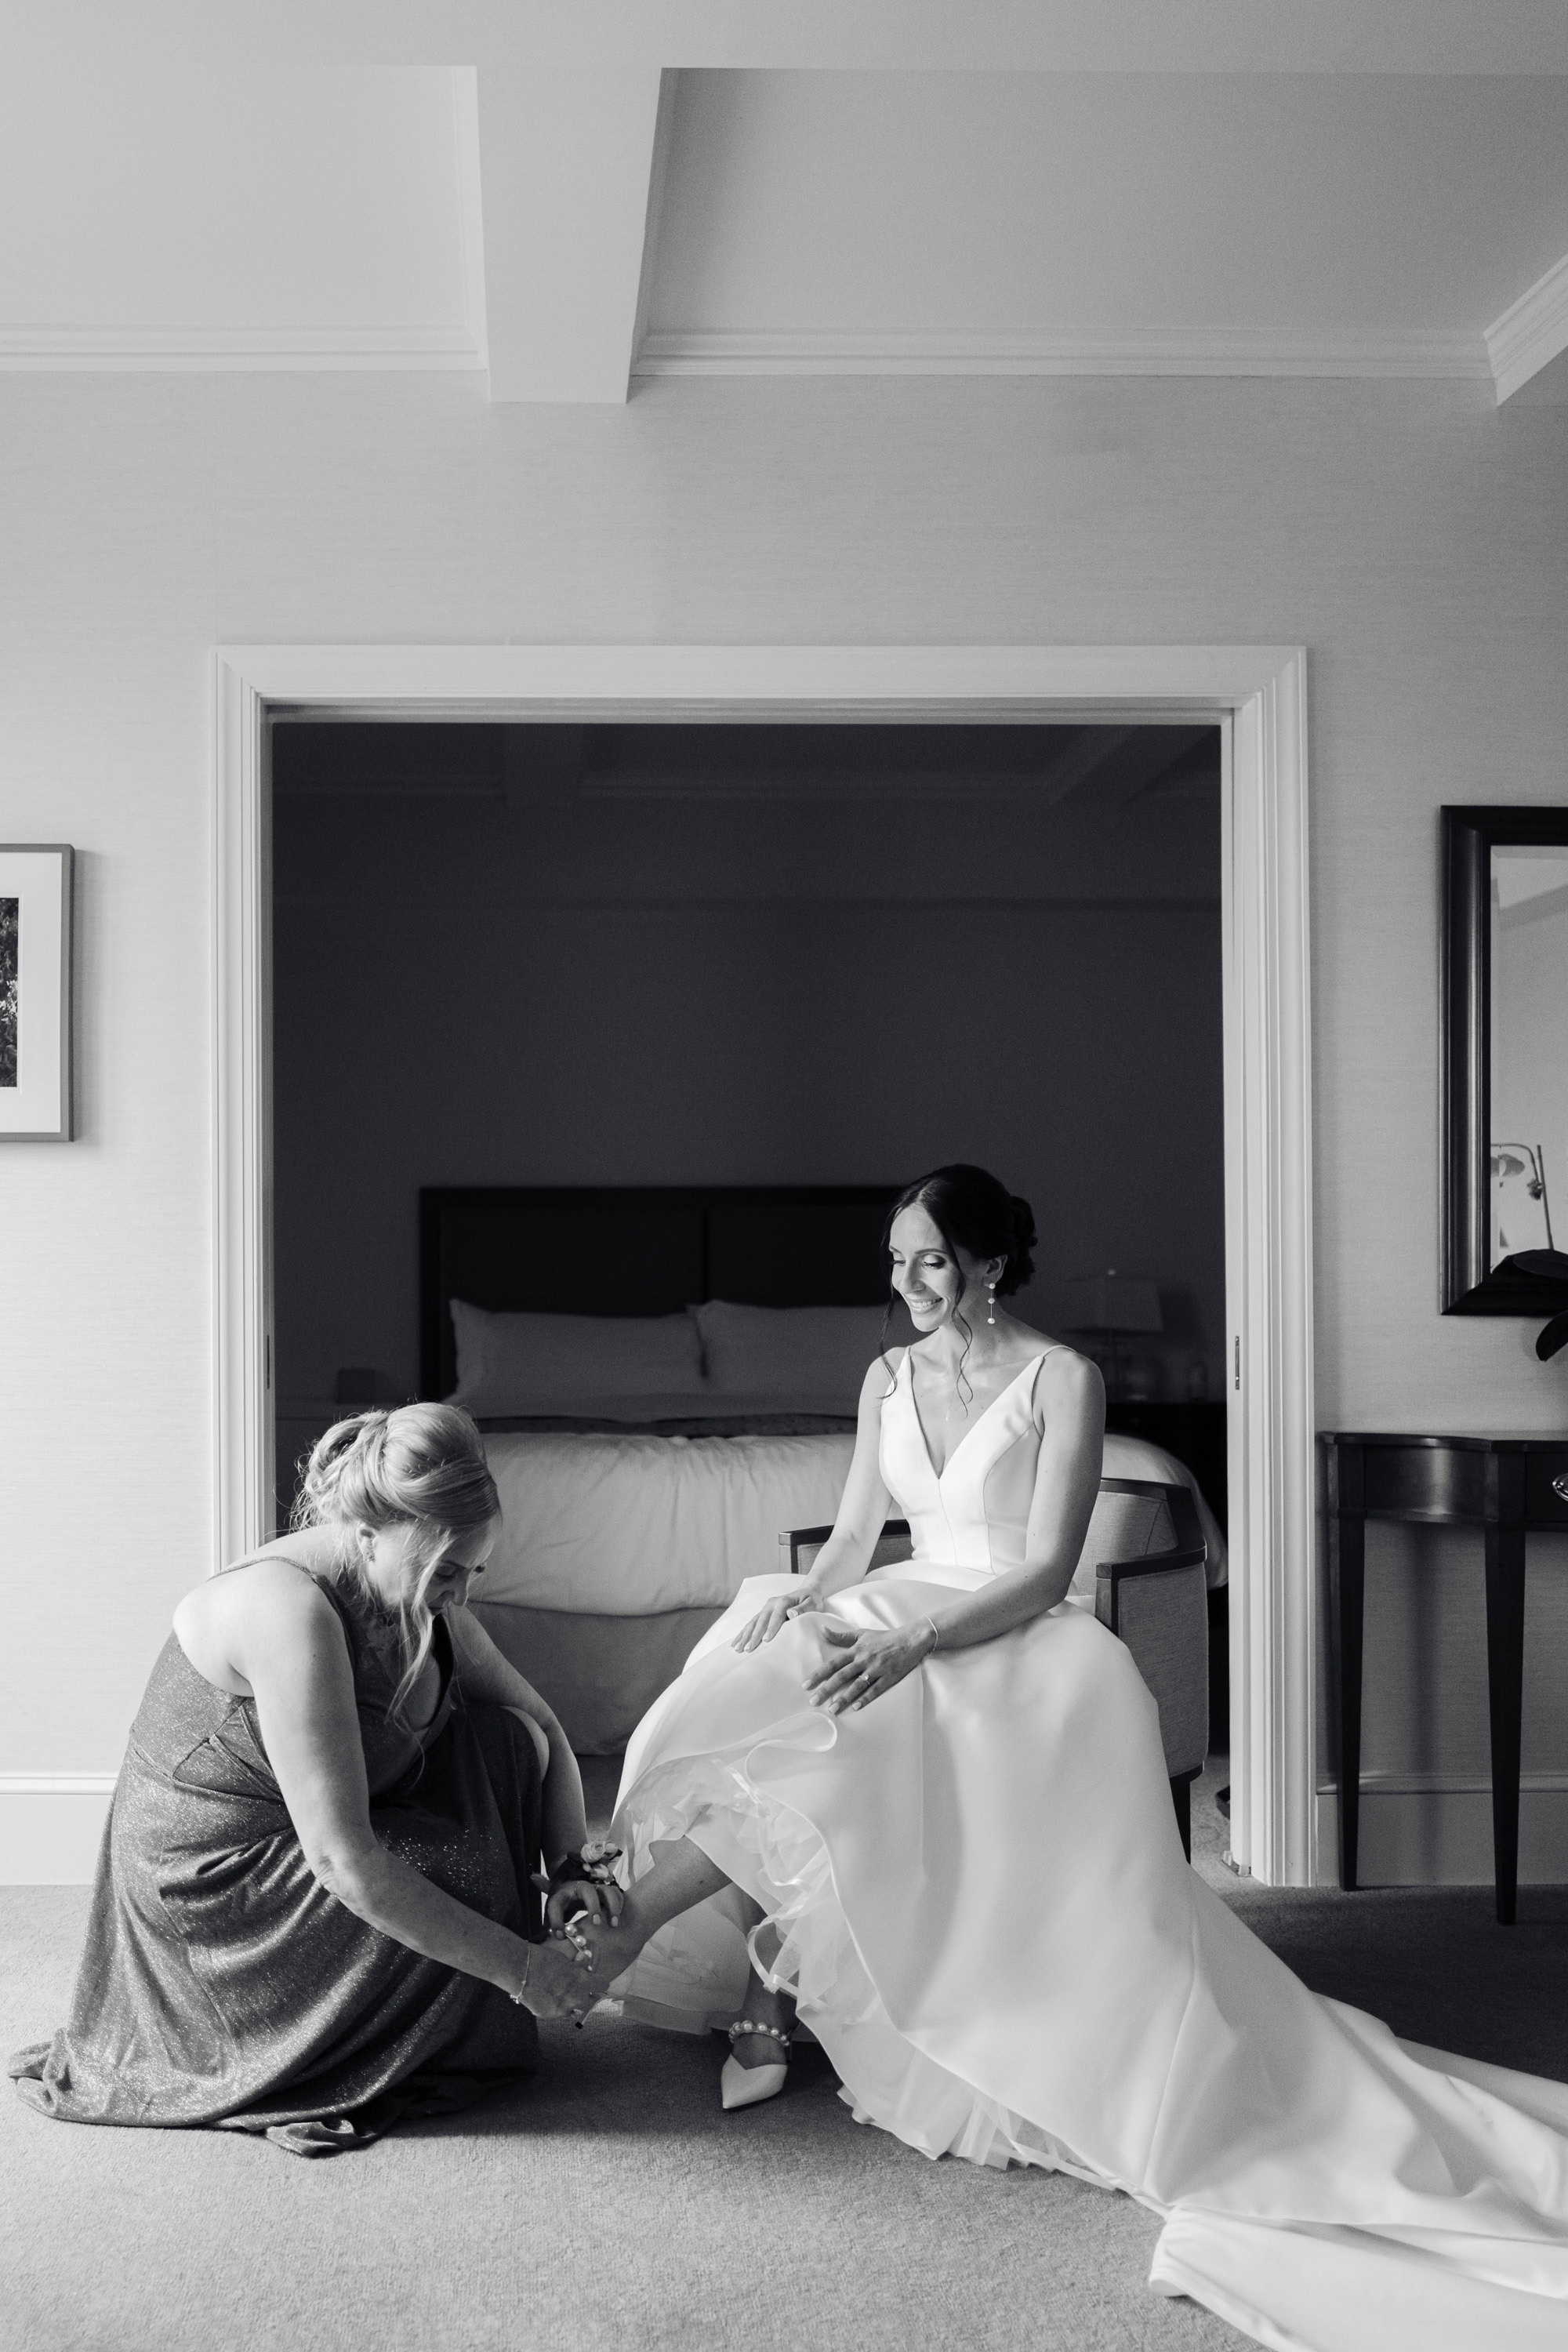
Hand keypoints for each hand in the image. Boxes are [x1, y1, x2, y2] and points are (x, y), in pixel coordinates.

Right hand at [511, 1933, 600, 2022]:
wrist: (519, 1968)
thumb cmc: (543, 1959)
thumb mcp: (565, 1960)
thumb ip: (577, 1968)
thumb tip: (584, 1965)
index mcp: (582, 1982)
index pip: (602, 1985)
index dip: (599, 1980)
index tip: (595, 1979)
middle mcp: (574, 1999)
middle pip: (589, 2001)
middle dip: (585, 1995)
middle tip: (577, 1987)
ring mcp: (561, 2009)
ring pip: (573, 2009)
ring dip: (570, 2002)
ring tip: (559, 1991)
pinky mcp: (548, 2015)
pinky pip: (557, 2012)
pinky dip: (554, 2005)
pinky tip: (545, 1995)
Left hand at [544, 1877, 624, 1932]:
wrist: (569, 1887)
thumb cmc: (562, 1904)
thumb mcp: (553, 1914)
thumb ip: (555, 1925)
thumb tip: (560, 1938)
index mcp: (561, 1894)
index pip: (555, 1904)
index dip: (556, 1920)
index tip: (560, 1936)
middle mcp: (578, 1888)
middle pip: (587, 1890)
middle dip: (593, 1906)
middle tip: (596, 1924)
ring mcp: (594, 1887)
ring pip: (606, 1890)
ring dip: (612, 1906)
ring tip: (613, 1924)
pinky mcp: (604, 1890)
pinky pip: (615, 1892)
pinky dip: (619, 1902)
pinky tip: (617, 1917)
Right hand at [732, 1588, 820, 1652]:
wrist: (807, 1592)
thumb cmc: (811, 1600)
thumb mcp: (812, 1603)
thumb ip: (803, 1609)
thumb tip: (790, 1614)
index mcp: (783, 1601)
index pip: (776, 1617)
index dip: (771, 1628)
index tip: (766, 1640)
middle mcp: (771, 1603)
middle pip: (760, 1621)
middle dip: (753, 1636)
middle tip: (748, 1649)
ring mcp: (766, 1608)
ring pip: (752, 1623)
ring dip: (744, 1635)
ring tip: (737, 1648)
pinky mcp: (763, 1613)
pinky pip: (751, 1623)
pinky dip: (743, 1633)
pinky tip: (735, 1642)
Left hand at [804, 1619, 935, 1714]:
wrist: (910, 1639)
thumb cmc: (884, 1637)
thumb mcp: (861, 1633)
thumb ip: (841, 1636)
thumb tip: (822, 1630)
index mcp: (856, 1650)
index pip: (833, 1663)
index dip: (819, 1674)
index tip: (806, 1684)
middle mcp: (864, 1660)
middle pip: (842, 1676)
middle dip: (826, 1689)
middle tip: (813, 1701)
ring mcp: (877, 1669)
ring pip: (857, 1685)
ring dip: (844, 1698)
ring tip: (832, 1709)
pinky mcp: (889, 1677)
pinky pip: (876, 1689)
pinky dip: (866, 1698)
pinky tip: (856, 1707)